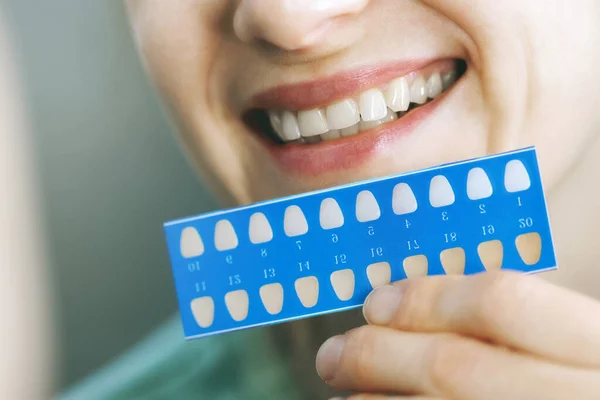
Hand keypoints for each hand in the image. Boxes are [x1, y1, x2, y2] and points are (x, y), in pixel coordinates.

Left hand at [315, 271, 599, 399]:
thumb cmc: (583, 380)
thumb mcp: (580, 345)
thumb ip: (523, 326)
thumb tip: (421, 306)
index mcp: (596, 346)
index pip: (501, 302)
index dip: (427, 298)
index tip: (377, 302)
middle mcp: (573, 396)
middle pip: (450, 367)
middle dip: (376, 355)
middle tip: (333, 355)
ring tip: (342, 394)